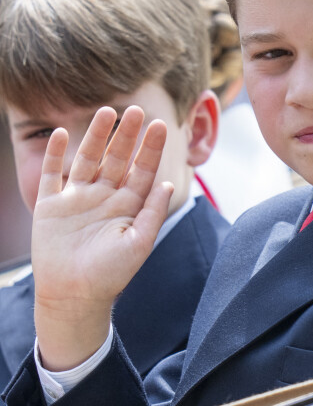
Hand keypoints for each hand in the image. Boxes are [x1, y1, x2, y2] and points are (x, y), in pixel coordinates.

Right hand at [33, 106, 172, 370]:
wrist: (73, 296)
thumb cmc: (110, 274)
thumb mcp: (139, 243)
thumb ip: (153, 212)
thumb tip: (168, 183)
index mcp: (127, 206)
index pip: (142, 170)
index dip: (150, 148)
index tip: (158, 124)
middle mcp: (103, 197)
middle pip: (117, 159)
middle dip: (127, 135)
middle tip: (135, 109)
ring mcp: (77, 199)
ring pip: (87, 159)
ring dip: (96, 136)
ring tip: (106, 112)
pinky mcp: (51, 206)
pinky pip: (52, 174)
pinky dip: (56, 155)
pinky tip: (62, 134)